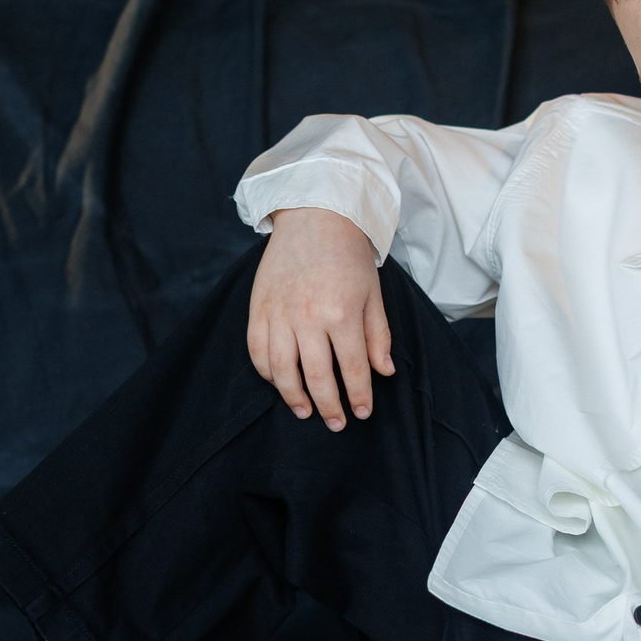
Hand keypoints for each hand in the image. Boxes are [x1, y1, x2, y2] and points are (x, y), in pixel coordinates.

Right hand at [248, 208, 394, 428]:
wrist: (314, 216)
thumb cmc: (349, 255)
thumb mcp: (373, 293)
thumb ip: (378, 335)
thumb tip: (383, 372)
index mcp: (342, 313)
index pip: (352, 369)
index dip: (358, 396)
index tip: (362, 413)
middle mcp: (308, 317)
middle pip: (316, 377)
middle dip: (329, 406)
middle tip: (336, 424)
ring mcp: (279, 313)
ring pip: (282, 370)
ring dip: (294, 397)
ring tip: (306, 411)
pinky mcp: (259, 307)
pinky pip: (258, 350)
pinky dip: (267, 372)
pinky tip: (280, 382)